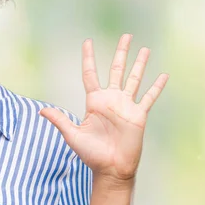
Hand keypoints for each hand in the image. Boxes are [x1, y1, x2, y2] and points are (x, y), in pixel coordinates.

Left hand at [39, 33, 168, 184]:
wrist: (111, 169)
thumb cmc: (91, 154)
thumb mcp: (73, 135)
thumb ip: (60, 120)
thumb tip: (41, 111)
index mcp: (94, 101)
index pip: (90, 74)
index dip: (88, 58)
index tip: (87, 42)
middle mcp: (111, 100)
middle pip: (117, 69)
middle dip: (121, 52)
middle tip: (126, 35)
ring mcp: (126, 106)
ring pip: (134, 79)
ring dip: (140, 64)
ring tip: (145, 49)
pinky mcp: (138, 115)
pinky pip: (149, 97)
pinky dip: (156, 87)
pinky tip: (163, 75)